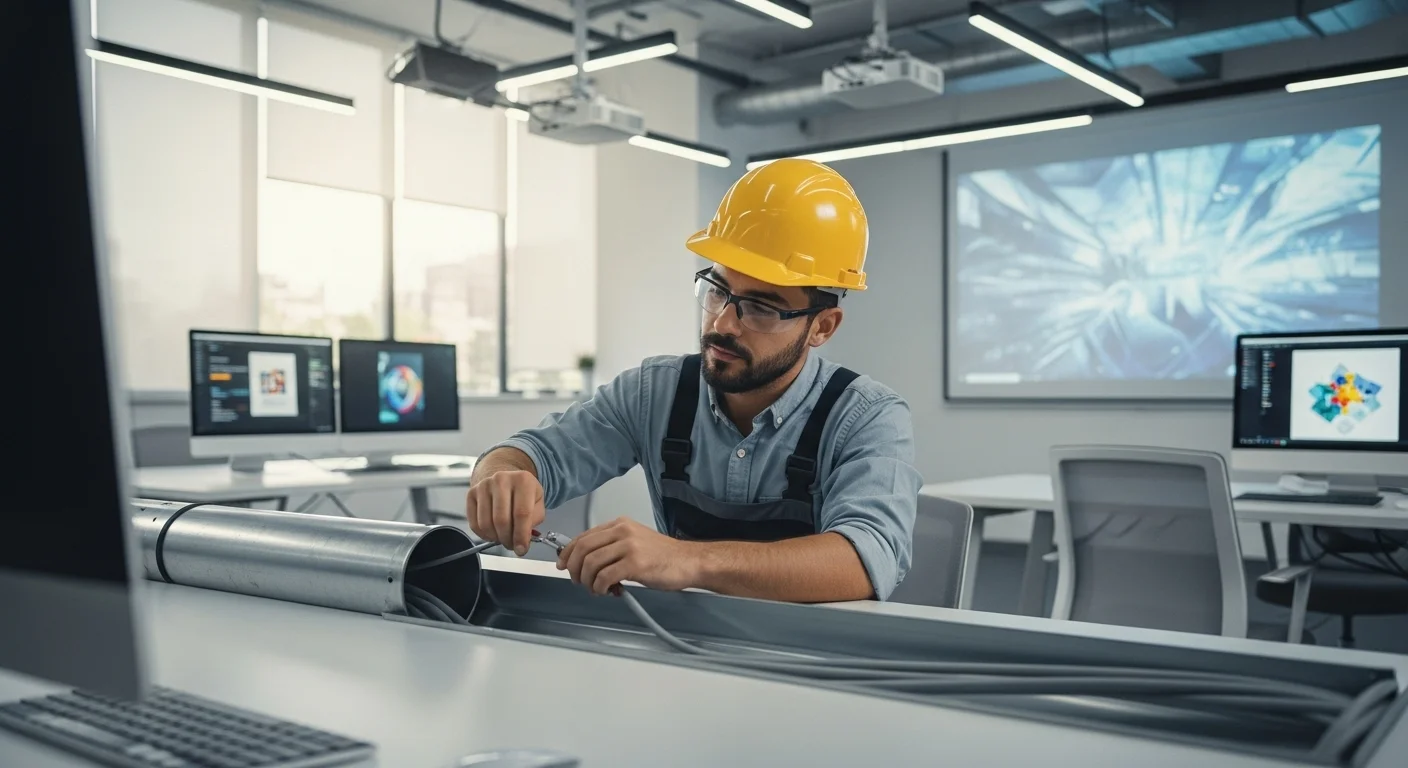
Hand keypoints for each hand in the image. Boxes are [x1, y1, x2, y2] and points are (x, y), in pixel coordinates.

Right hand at [465, 470, 544, 555]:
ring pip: (486, 523)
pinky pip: (474, 523)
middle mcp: (501, 480)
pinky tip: (493, 533)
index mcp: (523, 481)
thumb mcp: (537, 502)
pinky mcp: (471, 494)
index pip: (521, 513)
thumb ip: (534, 520)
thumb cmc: (523, 493)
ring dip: (495, 538)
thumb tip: (522, 540)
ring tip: (503, 538)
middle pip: (501, 520)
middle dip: (507, 539)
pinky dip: (484, 535)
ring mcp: (484, 486)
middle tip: (512, 545)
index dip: (521, 535)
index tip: (522, 549)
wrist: (505, 479)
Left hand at [558, 517, 698, 595]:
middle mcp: (622, 531)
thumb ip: (610, 547)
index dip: (568, 553)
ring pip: (591, 563)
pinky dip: (600, 587)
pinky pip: (604, 577)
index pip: (583, 536)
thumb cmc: (662, 556)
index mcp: (619, 524)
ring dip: (587, 581)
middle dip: (574, 569)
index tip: (563, 565)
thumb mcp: (633, 543)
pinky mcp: (635, 563)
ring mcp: (628, 546)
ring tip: (597, 589)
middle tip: (578, 582)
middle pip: (582, 549)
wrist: (688, 562)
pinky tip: (607, 591)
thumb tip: (583, 561)